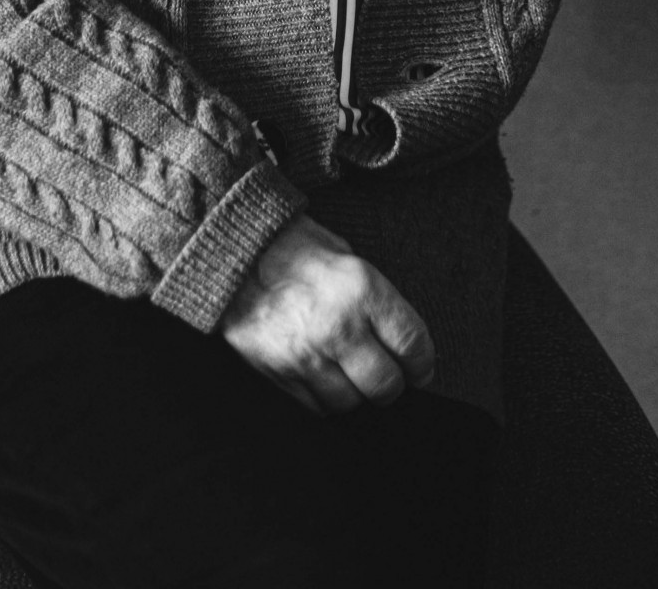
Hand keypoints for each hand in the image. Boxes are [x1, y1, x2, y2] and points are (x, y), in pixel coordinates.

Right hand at [219, 214, 436, 415]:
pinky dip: (325, 398)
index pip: (412, 344)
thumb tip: (398, 340)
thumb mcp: (346, 256)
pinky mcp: (281, 373)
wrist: (235, 253)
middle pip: (386, 384)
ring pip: (351, 402)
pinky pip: (317, 407)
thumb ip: (374, 298)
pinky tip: (324, 376)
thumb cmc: (293, 249)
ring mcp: (308, 354)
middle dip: (392, 385)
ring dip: (356, 393)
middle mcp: (339, 326)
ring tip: (350, 373)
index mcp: (362, 290)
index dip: (422, 364)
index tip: (420, 369)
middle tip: (388, 376)